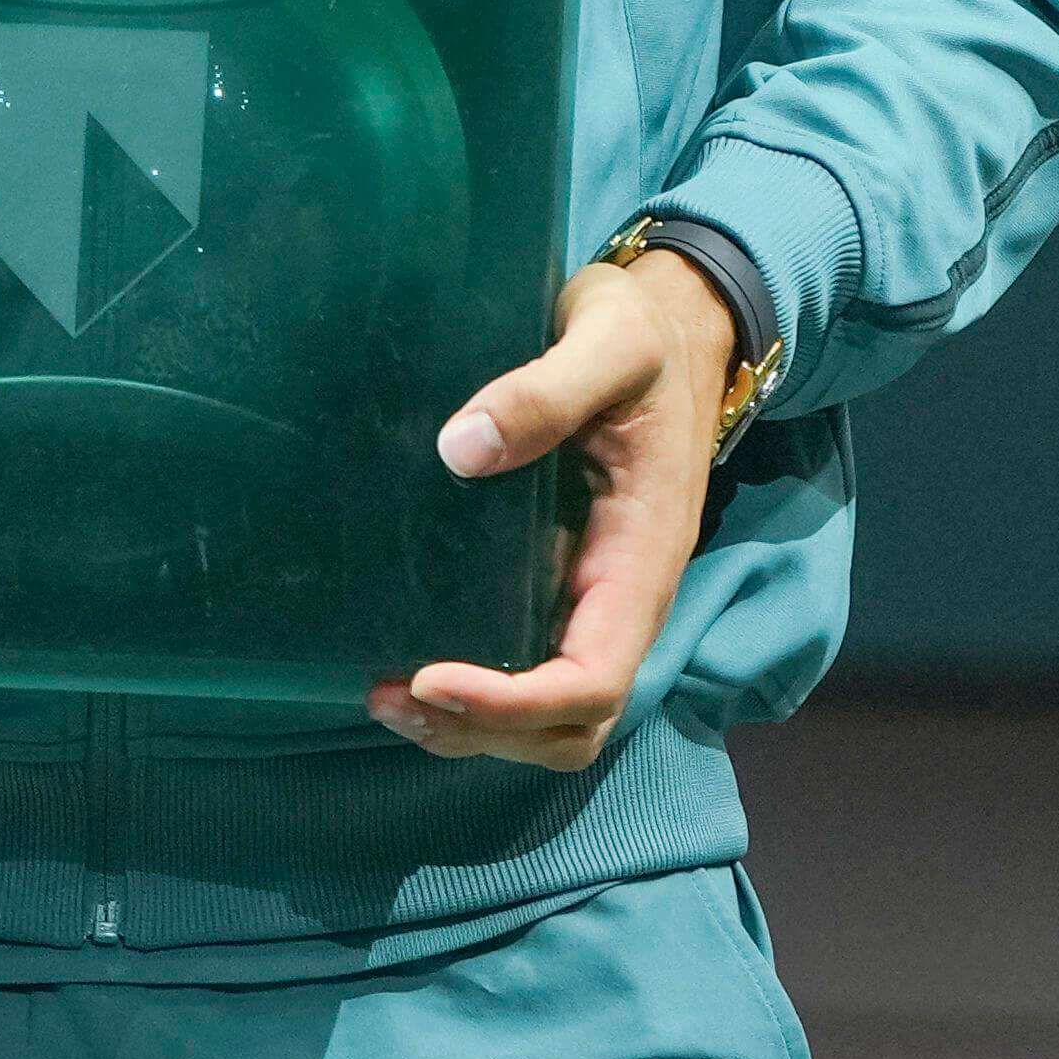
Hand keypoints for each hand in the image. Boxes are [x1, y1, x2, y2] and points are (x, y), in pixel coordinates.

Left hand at [370, 248, 736, 769]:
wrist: (672, 327)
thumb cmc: (642, 332)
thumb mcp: (608, 339)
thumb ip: (546, 390)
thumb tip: (460, 448)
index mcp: (644, 556)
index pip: (592, 679)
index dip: (514, 702)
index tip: (430, 675)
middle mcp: (622, 596)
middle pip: (572, 724)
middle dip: (486, 730)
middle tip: (392, 696)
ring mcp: (592, 596)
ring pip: (550, 715)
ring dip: (472, 727)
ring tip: (386, 695)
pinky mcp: (561, 580)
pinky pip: (527, 665)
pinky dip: (472, 691)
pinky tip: (406, 659)